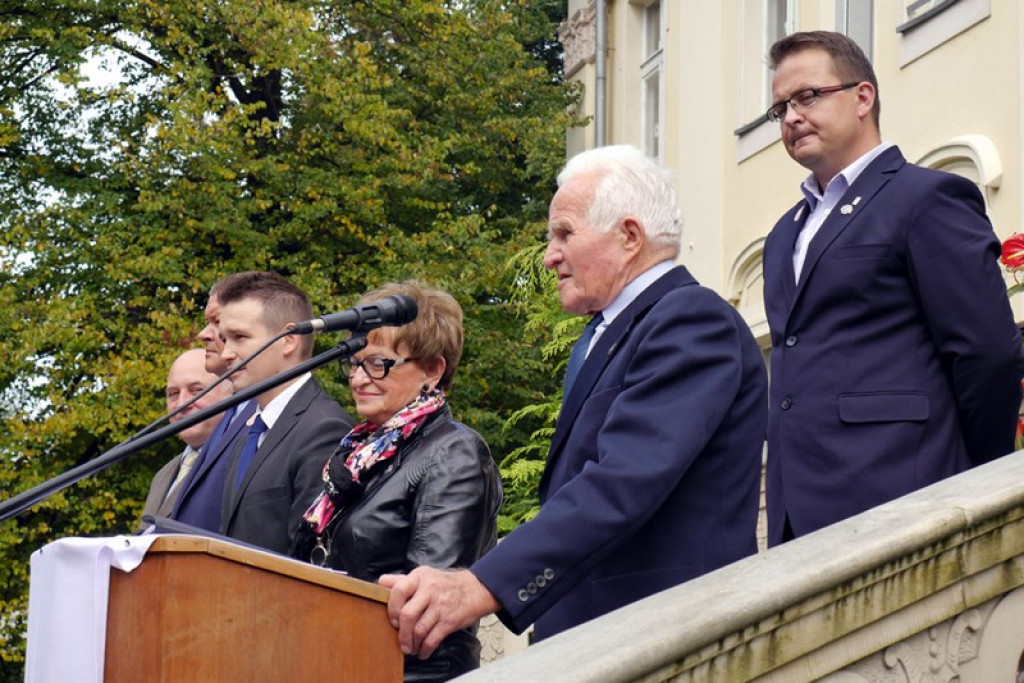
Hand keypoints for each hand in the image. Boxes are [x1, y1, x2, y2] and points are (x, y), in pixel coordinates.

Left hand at [379, 567, 499, 658]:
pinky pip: (433, 638)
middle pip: (407, 614)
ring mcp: (441, 605)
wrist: (475, 589)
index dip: (392, 607)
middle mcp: (430, 589)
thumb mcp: (424, 575)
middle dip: (401, 632)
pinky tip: (423, 651)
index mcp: (420, 577)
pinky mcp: (450, 620)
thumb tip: (380, 583)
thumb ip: (402, 580)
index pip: (398, 590)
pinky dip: (425, 649)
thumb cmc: (445, 585)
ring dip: (412, 643)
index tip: (394, 620)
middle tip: (401, 639)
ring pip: (419, 629)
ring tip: (410, 647)